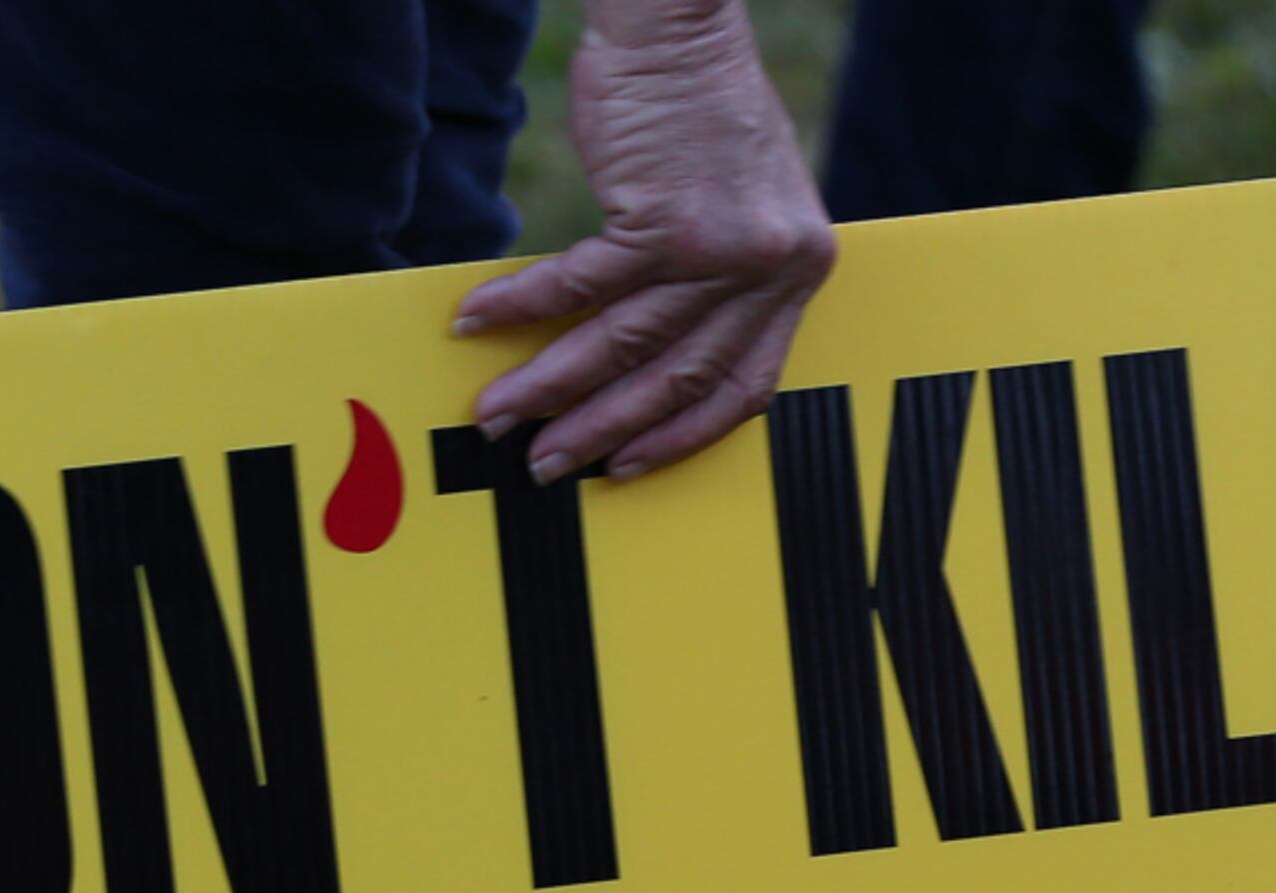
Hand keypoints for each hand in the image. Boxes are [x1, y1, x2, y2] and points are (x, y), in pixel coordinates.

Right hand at [452, 0, 836, 482]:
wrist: (679, 24)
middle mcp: (773, 266)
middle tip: (546, 463)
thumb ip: (726, 273)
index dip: (680, 435)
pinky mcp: (664, 217)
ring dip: (551, 384)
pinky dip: (523, 307)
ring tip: (498, 412)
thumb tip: (662, 347)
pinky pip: (582, 284)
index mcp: (799, 269)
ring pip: (625, 342)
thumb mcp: (744, 200)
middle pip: (678, 377)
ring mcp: (723, 245)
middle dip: (602, 429)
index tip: (628, 466)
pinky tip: (475, 320)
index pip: (746, 385)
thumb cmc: (700, 107)